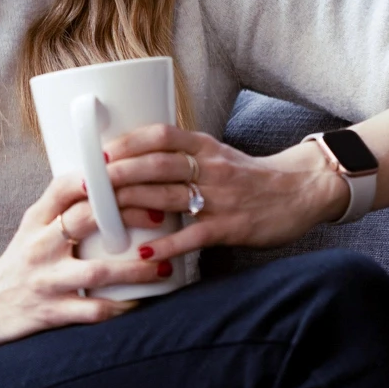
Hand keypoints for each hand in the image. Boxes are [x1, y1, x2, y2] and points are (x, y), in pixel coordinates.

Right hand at [0, 171, 177, 344]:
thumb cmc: (20, 262)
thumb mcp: (32, 227)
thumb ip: (64, 206)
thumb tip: (109, 178)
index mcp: (36, 219)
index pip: (64, 187)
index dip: (98, 176)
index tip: (132, 169)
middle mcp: (40, 246)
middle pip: (86, 220)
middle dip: (128, 214)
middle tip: (160, 213)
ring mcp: (47, 281)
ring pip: (98, 271)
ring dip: (136, 269)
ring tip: (164, 265)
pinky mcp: (54, 312)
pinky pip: (95, 311)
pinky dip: (122, 307)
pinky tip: (144, 302)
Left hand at [103, 124, 349, 259]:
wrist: (301, 191)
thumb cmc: (249, 176)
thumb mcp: (216, 155)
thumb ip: (180, 156)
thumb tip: (132, 162)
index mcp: (204, 146)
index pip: (161, 135)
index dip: (128, 142)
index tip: (99, 152)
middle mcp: (210, 167)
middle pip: (157, 165)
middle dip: (118, 174)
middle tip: (87, 184)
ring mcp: (221, 197)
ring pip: (169, 197)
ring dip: (132, 206)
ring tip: (101, 215)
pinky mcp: (231, 226)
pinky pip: (192, 235)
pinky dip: (165, 244)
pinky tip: (143, 252)